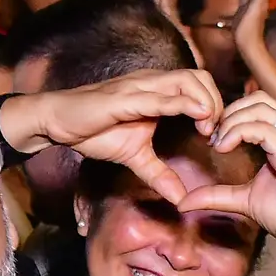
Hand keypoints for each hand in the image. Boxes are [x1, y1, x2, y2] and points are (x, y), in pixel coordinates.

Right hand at [5, 69, 223, 204]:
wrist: (58, 121)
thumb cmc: (93, 131)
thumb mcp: (134, 157)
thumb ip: (158, 173)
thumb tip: (179, 198)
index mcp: (157, 92)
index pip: (199, 86)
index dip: (215, 106)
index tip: (214, 134)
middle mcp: (152, 83)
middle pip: (200, 77)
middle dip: (216, 102)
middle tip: (213, 132)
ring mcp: (139, 87)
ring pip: (186, 81)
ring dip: (204, 102)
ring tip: (206, 127)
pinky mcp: (125, 98)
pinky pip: (159, 97)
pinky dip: (181, 104)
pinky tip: (194, 116)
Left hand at [182, 92, 275, 274]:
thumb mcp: (246, 201)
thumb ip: (217, 195)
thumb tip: (184, 202)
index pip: (258, 104)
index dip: (231, 115)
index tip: (213, 139)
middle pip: (258, 98)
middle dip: (229, 113)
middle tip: (212, 138)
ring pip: (260, 108)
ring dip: (231, 122)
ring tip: (218, 144)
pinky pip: (265, 130)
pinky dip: (239, 132)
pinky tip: (225, 148)